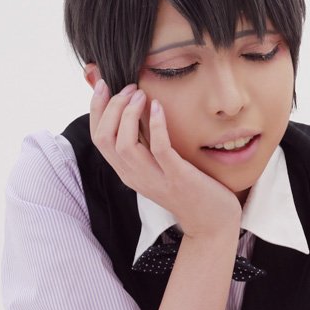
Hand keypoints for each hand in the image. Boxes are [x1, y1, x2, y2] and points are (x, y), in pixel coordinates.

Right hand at [89, 81, 241, 237]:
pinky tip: (159, 107)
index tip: (104, 87)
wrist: (212, 222)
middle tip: (129, 88)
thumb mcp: (159, 166)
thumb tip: (134, 111)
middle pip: (105, 139)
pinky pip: (159, 149)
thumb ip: (145, 144)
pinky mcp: (178, 178)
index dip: (96, 110)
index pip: (98, 139)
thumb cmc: (189, 188)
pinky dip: (156, 125)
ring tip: (141, 94)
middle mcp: (135, 177)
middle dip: (112, 107)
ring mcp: (155, 179)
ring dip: (129, 114)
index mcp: (127, 173)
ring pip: (124, 145)